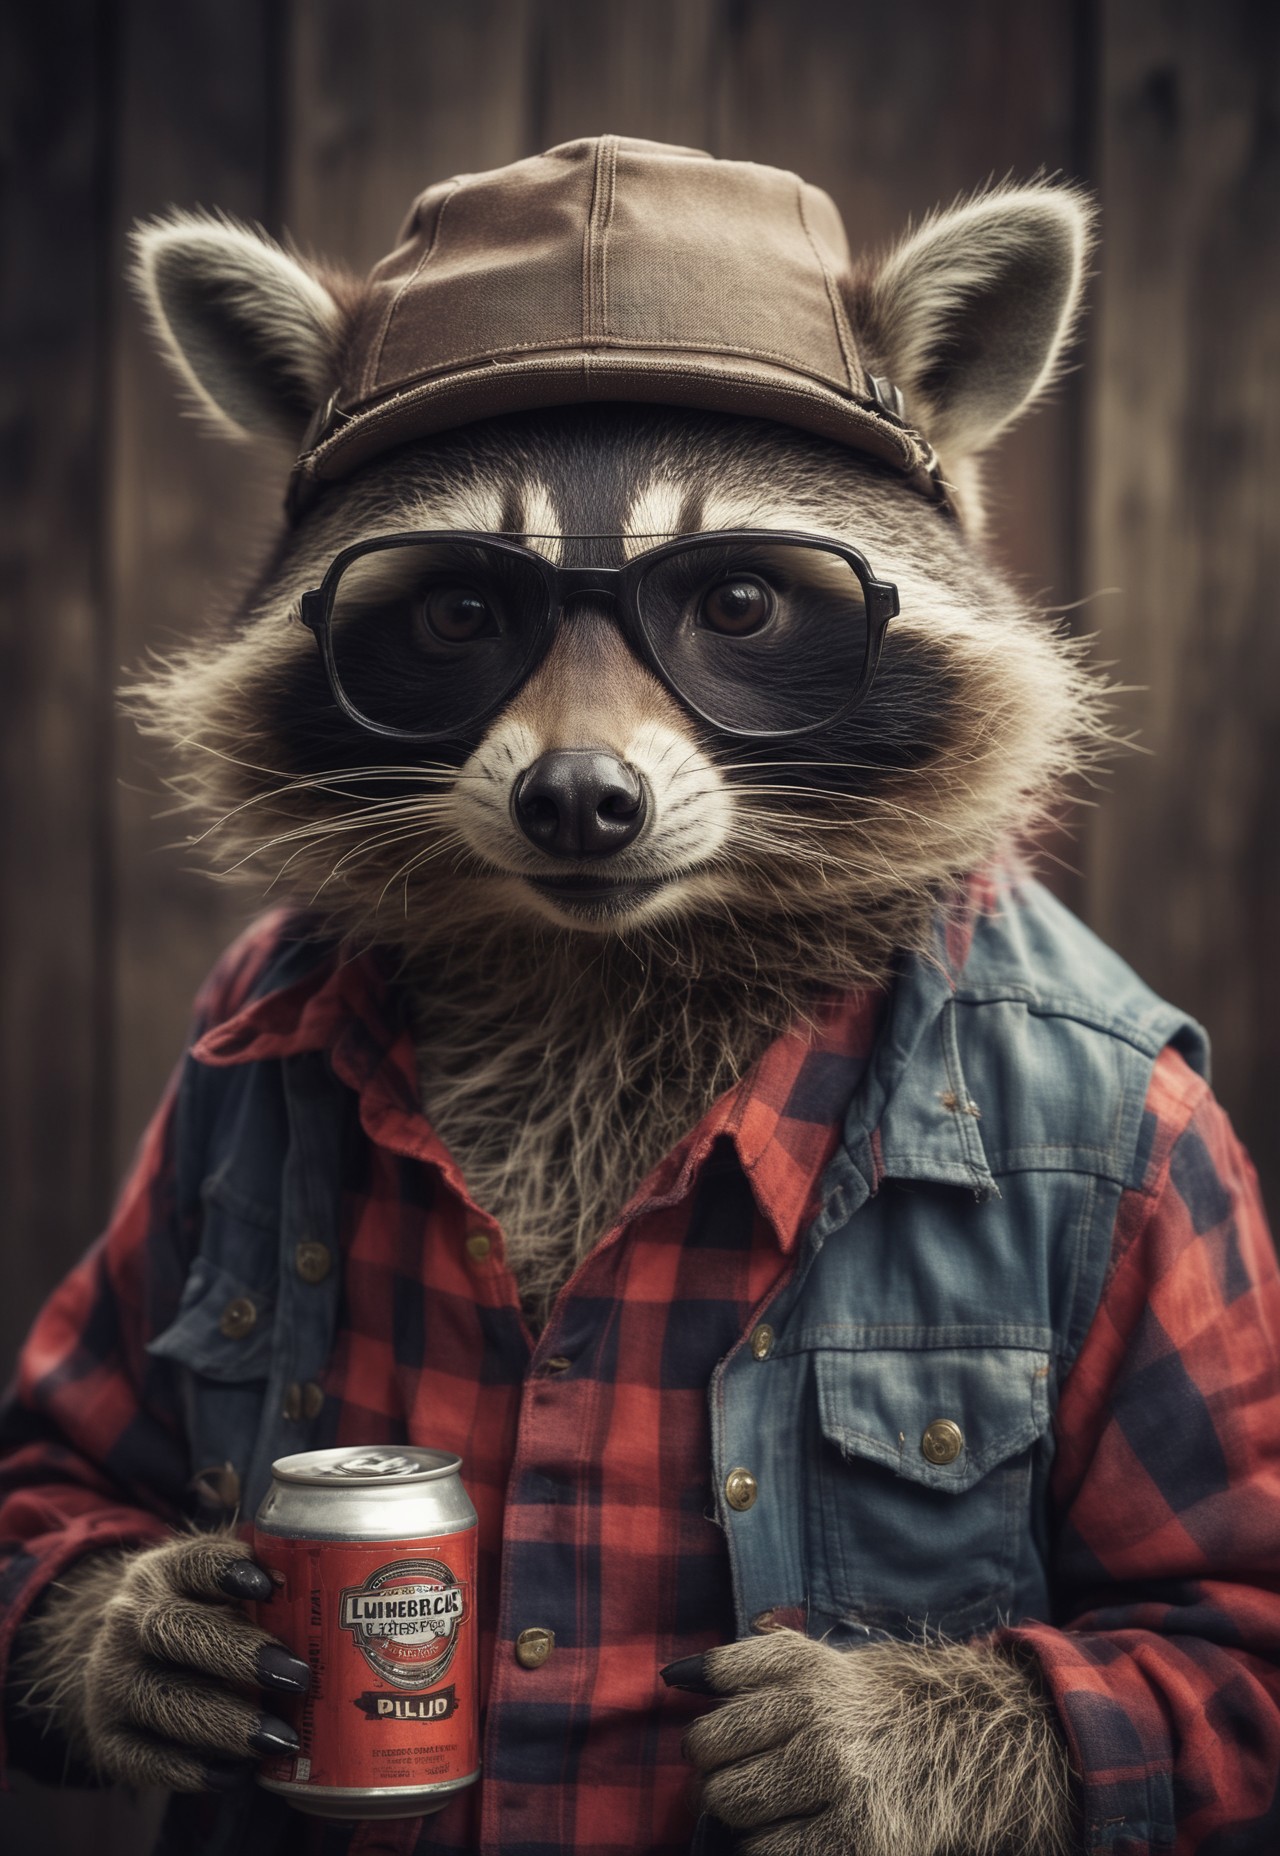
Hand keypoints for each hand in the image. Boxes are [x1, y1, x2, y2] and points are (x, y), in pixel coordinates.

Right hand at [19, 1531, 310, 1790]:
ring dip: (226, 1723)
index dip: (226, 1570)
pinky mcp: (107, 1736)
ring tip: (282, 1738)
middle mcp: (128, 1621)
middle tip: (298, 1676)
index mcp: (164, 1572)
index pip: (192, 1562)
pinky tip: (238, 1773)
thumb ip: (260, 1580)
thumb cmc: (195, 1616)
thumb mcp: (216, 1586)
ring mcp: (112, 1680)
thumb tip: (308, 1582)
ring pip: (162, 1699)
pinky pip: (144, 1759)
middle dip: (239, 1655)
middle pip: (174, 1630)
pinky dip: (192, 1770)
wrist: (122, 1658)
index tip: (267, 1584)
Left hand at [670, 1629, 1074, 1855]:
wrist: (972, 1743)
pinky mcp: (857, 1838)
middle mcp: (817, 1719)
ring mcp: (838, 1780)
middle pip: (709, 1755)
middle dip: (718, 1774)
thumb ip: (745, 1662)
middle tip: (747, 1780)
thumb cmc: (875, 1703)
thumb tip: (672, 1678)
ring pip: (733, 1805)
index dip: (713, 1730)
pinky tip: (795, 1834)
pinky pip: (771, 1854)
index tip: (732, 1741)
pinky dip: (772, 1848)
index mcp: (804, 1670)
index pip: (715, 1696)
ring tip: (774, 1807)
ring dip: (743, 1815)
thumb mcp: (816, 1662)